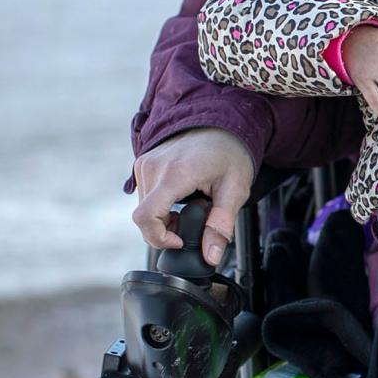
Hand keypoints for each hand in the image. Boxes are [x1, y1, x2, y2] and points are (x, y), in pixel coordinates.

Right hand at [132, 127, 255, 266]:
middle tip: (194, 222)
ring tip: (191, 207)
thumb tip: (211, 256)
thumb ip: (221, 225)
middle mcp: (153, 167)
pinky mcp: (143, 163)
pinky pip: (144, 196)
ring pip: (144, 208)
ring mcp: (144, 163)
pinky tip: (181, 198)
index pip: (146, 218)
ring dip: (163, 218)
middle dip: (166, 230)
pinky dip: (159, 206)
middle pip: (144, 217)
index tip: (181, 240)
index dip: (159, 238)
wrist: (221, 121)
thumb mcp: (235, 191)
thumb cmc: (230, 152)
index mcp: (174, 174)